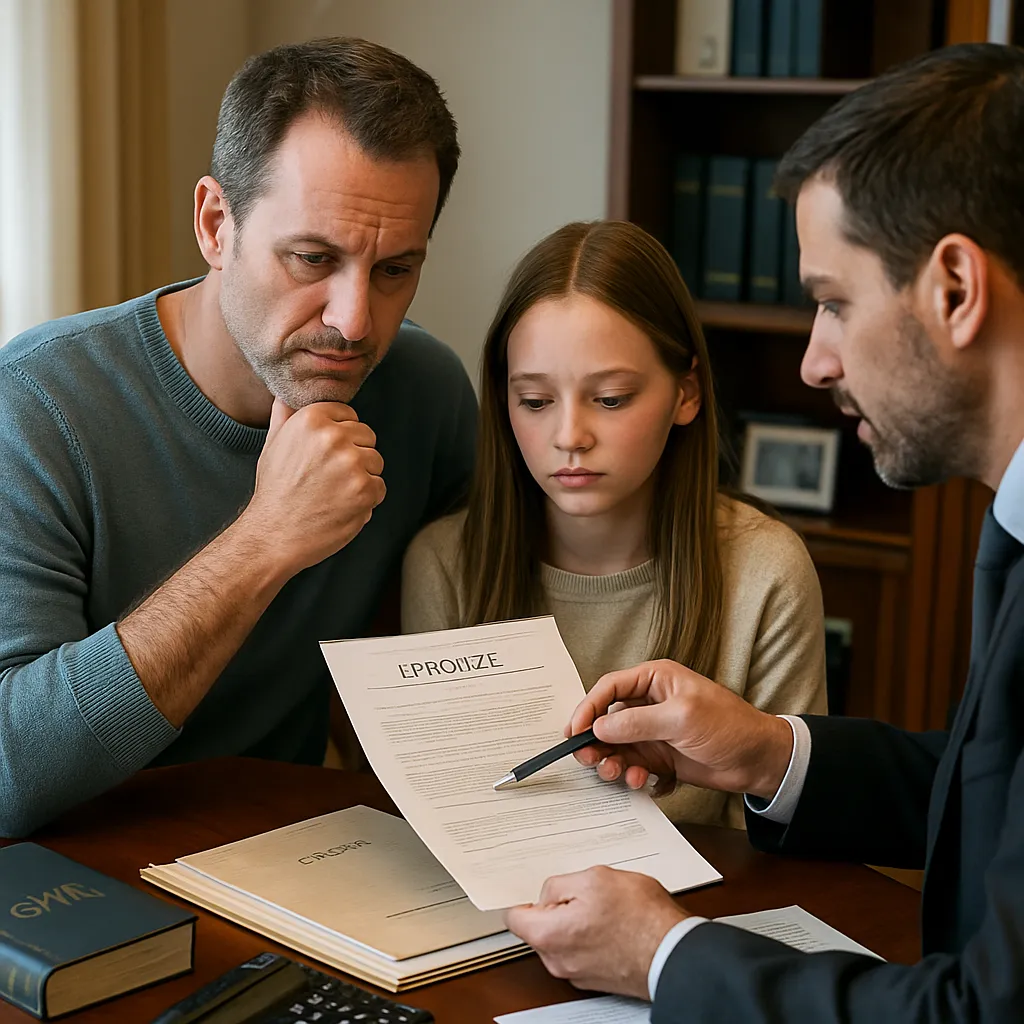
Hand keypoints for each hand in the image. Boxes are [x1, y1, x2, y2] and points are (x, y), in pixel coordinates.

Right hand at [242, 398, 385, 574]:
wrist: (273, 535)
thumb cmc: (275, 490)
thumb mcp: (274, 444)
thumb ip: (286, 415)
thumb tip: (286, 393)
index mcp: (312, 418)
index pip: (349, 415)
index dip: (341, 437)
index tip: (325, 456)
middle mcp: (333, 436)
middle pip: (367, 436)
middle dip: (354, 456)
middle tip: (328, 478)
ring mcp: (351, 463)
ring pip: (376, 461)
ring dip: (362, 478)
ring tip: (333, 493)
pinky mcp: (365, 489)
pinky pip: (379, 487)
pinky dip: (366, 500)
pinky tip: (342, 507)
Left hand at [504, 866, 686, 998]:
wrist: (674, 952)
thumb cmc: (640, 918)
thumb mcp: (594, 878)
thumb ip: (559, 884)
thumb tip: (548, 894)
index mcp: (549, 935)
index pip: (514, 917)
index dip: (524, 897)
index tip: (530, 888)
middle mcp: (558, 961)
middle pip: (539, 927)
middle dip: (555, 907)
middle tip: (579, 892)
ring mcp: (577, 972)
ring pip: (562, 937)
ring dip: (574, 920)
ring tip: (601, 905)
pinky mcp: (596, 977)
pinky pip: (581, 949)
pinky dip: (589, 935)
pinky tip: (611, 921)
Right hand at [570, 660, 792, 801]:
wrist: (758, 761)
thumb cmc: (728, 726)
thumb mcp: (681, 718)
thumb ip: (637, 722)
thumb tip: (600, 728)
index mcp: (655, 680)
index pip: (610, 688)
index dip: (588, 707)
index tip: (575, 730)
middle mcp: (649, 703)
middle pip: (607, 718)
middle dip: (595, 740)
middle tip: (588, 758)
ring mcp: (653, 731)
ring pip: (616, 746)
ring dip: (610, 761)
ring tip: (616, 773)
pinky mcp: (659, 756)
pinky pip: (632, 765)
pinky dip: (630, 774)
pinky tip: (642, 780)